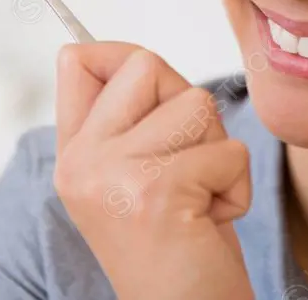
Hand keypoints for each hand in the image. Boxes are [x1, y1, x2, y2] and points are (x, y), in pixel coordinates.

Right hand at [53, 42, 254, 299]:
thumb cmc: (178, 250)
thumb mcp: (136, 179)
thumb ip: (129, 121)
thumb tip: (137, 59)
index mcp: (72, 155)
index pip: (77, 60)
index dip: (124, 57)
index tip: (155, 91)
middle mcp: (80, 162)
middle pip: (145, 64)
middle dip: (187, 104)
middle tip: (189, 163)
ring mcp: (112, 175)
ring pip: (195, 103)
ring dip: (217, 150)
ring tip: (199, 198)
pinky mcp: (155, 191)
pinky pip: (228, 149)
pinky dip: (235, 187)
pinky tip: (209, 222)